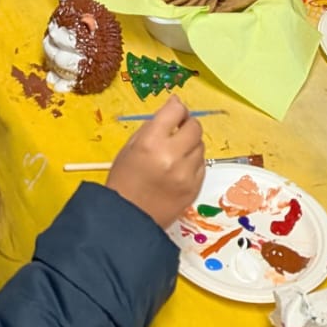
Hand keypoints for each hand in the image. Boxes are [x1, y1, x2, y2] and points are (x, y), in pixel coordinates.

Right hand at [105, 95, 204, 229]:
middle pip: (194, 127)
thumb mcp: (130, 147)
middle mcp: (172, 156)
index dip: (176, 107)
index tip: (175, 109)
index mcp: (151, 142)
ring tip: (177, 151)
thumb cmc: (124, 180)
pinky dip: (193, 162)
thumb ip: (152, 127)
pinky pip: (202, 165)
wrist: (129, 219)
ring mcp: (186, 174)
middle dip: (187, 124)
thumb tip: (172, 110)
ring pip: (201, 146)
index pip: (176, 111)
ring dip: (191, 144)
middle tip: (179, 128)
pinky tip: (180, 167)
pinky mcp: (195, 188)